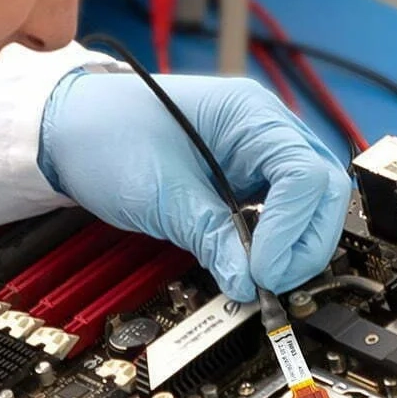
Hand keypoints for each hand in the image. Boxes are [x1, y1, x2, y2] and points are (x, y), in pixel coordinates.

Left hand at [39, 72, 350, 302]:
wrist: (73, 129)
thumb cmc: (107, 136)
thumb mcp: (160, 194)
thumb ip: (211, 238)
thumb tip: (248, 283)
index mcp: (250, 114)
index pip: (305, 175)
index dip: (291, 231)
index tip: (262, 271)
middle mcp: (264, 127)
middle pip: (323, 190)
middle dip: (305, 243)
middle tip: (270, 282)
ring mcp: (258, 150)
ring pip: (311, 202)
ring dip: (295, 244)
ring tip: (260, 276)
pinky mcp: (246, 175)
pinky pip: (281, 208)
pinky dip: (276, 239)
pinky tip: (254, 260)